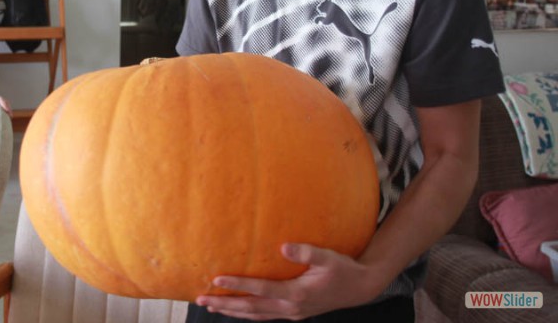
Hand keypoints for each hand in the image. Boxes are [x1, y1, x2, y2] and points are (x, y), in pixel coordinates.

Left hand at [194, 244, 375, 320]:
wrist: (361, 288)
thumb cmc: (343, 269)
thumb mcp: (328, 257)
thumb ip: (306, 251)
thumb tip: (283, 246)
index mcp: (296, 293)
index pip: (260, 289)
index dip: (238, 285)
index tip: (216, 279)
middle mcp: (291, 307)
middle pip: (251, 308)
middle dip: (225, 304)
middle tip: (201, 299)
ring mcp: (292, 313)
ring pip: (255, 315)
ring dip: (232, 311)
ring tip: (209, 306)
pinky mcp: (294, 313)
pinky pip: (264, 316)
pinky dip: (247, 313)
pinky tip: (236, 309)